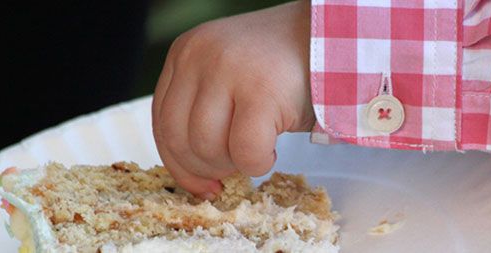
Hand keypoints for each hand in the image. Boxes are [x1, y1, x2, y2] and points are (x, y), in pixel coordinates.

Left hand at [152, 1, 313, 198]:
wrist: (329, 40)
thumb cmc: (280, 68)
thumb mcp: (226, 76)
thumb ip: (202, 111)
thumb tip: (193, 176)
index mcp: (184, 53)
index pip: (161, 121)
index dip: (178, 163)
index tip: (200, 183)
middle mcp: (200, 56)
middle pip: (178, 138)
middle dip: (205, 168)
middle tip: (232, 171)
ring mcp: (228, 70)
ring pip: (207, 148)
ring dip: (233, 164)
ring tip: (255, 151)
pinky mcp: (260, 90)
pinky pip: (245, 151)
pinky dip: (258, 163)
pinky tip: (272, 150)